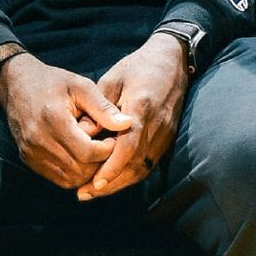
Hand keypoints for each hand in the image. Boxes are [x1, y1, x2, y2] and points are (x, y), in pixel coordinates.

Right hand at [0, 54, 132, 188]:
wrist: (15, 83)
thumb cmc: (53, 81)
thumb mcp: (80, 86)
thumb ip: (104, 107)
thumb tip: (128, 124)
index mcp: (54, 120)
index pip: (88, 152)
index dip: (107, 149)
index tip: (113, 137)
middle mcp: (39, 141)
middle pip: (80, 170)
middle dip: (99, 162)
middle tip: (107, 145)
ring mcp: (31, 153)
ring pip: (70, 179)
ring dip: (87, 170)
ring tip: (94, 150)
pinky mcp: (28, 160)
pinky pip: (57, 179)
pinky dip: (73, 173)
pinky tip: (79, 156)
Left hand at [76, 32, 190, 201]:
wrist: (171, 61)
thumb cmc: (137, 67)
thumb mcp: (113, 78)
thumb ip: (100, 108)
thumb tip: (84, 134)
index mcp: (142, 106)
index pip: (129, 144)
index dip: (112, 166)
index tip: (93, 182)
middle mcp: (157, 125)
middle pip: (135, 163)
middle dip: (110, 183)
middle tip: (84, 193)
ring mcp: (164, 134)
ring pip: (142, 168)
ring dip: (118, 183)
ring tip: (93, 191)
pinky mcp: (167, 138)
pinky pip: (148, 163)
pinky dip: (129, 175)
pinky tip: (112, 179)